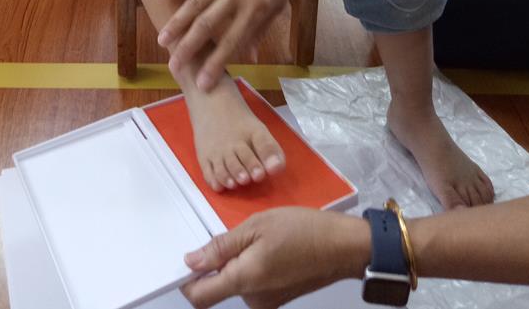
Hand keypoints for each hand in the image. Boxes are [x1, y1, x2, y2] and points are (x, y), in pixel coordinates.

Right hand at [156, 0, 307, 90]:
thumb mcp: (278, 5)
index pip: (233, 42)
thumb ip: (260, 30)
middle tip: (173, 66)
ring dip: (178, 22)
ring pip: (196, 2)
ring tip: (162, 39)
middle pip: (208, 25)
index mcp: (256, 9)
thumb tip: (250, 57)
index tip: (203, 83)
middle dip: (189, 48)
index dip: (217, 64)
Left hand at [181, 207, 367, 308]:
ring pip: (236, 282)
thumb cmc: (303, 231)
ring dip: (237, 261)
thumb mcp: (256, 226)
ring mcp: (266, 301)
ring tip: (257, 235)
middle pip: (217, 287)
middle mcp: (253, 299)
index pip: (199, 296)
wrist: (342, 247)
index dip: (186, 279)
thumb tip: (192, 260)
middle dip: (217, 262)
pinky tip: (268, 246)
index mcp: (244, 281)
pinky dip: (252, 265)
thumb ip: (222, 246)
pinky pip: (252, 283)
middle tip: (235, 233)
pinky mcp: (277, 297)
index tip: (186, 259)